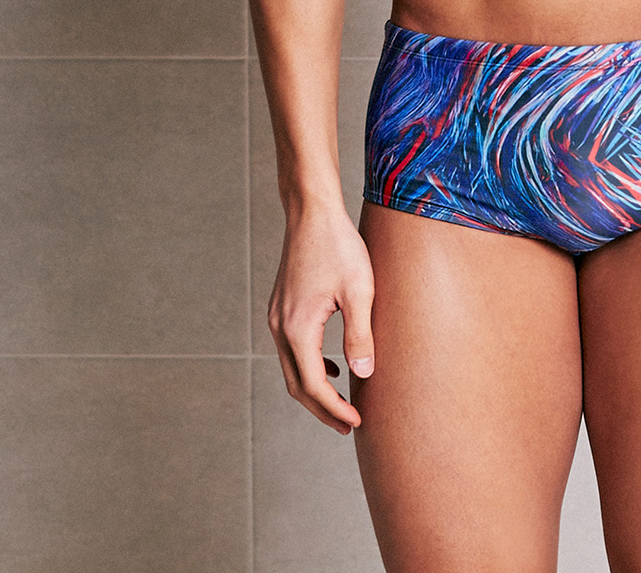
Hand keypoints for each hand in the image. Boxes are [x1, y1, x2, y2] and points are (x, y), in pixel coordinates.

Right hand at [268, 199, 375, 434]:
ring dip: (315, 390)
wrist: (312, 212)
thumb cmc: (339, 246)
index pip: (313, 386)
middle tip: (348, 427)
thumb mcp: (359, 290)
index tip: (357, 423)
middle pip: (297, 385)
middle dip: (322, 409)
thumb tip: (363, 376)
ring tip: (342, 405)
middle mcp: (280, 328)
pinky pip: (292, 350)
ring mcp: (277, 318)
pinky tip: (334, 366)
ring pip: (292, 368)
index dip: (334, 409)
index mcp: (297, 329)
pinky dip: (310, 366)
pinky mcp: (281, 308)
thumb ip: (360, 336)